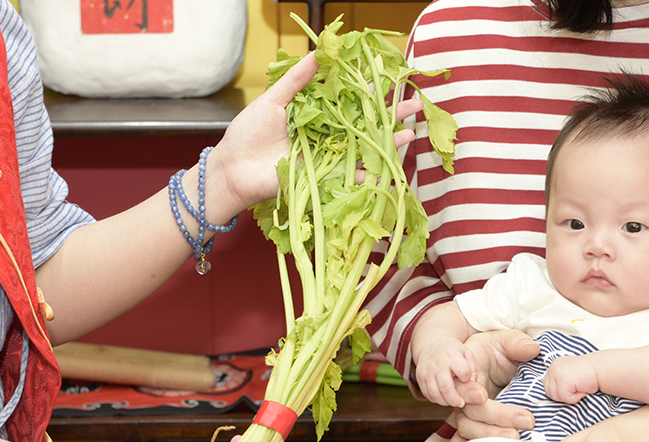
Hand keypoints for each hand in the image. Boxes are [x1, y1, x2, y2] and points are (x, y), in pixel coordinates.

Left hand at [209, 54, 422, 217]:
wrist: (233, 171)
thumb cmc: (247, 135)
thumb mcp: (271, 101)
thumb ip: (296, 81)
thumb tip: (318, 55)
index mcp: (316, 112)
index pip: (348, 98)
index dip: (369, 89)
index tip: (390, 78)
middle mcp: (327, 133)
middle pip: (364, 123)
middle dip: (390, 115)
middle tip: (414, 105)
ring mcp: (328, 156)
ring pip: (364, 147)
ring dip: (389, 142)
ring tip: (411, 132)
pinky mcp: (325, 178)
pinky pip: (352, 176)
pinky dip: (371, 174)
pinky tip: (390, 168)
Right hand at [415, 337, 478, 407]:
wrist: (432, 345)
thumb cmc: (454, 352)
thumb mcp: (467, 354)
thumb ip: (473, 370)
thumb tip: (471, 386)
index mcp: (452, 356)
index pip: (463, 371)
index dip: (467, 378)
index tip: (466, 378)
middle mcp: (438, 364)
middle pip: (446, 388)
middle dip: (455, 400)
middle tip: (461, 403)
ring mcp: (427, 371)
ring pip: (435, 394)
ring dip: (445, 402)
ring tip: (452, 400)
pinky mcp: (420, 378)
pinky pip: (427, 394)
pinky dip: (436, 399)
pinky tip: (443, 396)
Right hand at [446, 329, 539, 441]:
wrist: (492, 364)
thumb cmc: (497, 351)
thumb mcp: (506, 340)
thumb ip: (517, 343)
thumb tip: (532, 349)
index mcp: (467, 374)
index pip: (462, 387)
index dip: (469, 394)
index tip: (484, 395)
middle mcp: (463, 397)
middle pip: (468, 414)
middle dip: (495, 420)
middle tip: (525, 422)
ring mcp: (467, 415)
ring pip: (467, 432)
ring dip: (490, 438)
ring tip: (517, 439)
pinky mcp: (474, 428)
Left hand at [542, 355, 598, 404]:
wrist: (601, 369)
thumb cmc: (589, 374)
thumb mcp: (570, 374)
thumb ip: (560, 380)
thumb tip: (554, 393)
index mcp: (555, 365)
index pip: (547, 385)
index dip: (560, 391)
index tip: (572, 387)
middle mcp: (554, 367)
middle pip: (549, 392)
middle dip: (562, 395)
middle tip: (576, 389)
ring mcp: (557, 373)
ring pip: (555, 396)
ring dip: (569, 397)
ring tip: (580, 388)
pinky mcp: (563, 380)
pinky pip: (565, 398)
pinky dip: (575, 398)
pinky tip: (582, 390)